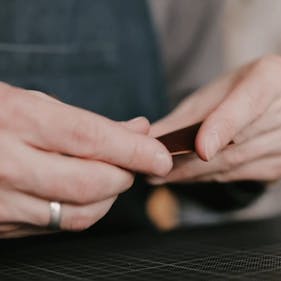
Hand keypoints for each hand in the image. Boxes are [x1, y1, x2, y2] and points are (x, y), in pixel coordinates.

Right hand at [0, 82, 171, 237]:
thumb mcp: (27, 101)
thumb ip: (85, 120)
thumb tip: (138, 130)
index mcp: (14, 118)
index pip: (91, 138)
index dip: (134, 150)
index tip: (161, 156)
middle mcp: (5, 163)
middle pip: (91, 183)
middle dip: (126, 175)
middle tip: (137, 163)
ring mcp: (0, 201)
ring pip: (79, 214)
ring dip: (108, 197)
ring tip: (111, 176)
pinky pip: (56, 226)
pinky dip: (81, 209)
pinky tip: (81, 191)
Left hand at [148, 55, 280, 183]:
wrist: (268, 105)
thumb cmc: (236, 94)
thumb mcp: (211, 94)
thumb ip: (184, 117)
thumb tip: (149, 140)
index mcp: (278, 74)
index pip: (251, 102)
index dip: (225, 125)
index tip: (200, 148)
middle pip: (239, 140)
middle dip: (195, 159)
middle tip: (157, 169)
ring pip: (238, 163)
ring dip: (198, 174)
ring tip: (165, 176)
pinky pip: (243, 176)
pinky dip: (214, 178)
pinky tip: (192, 177)